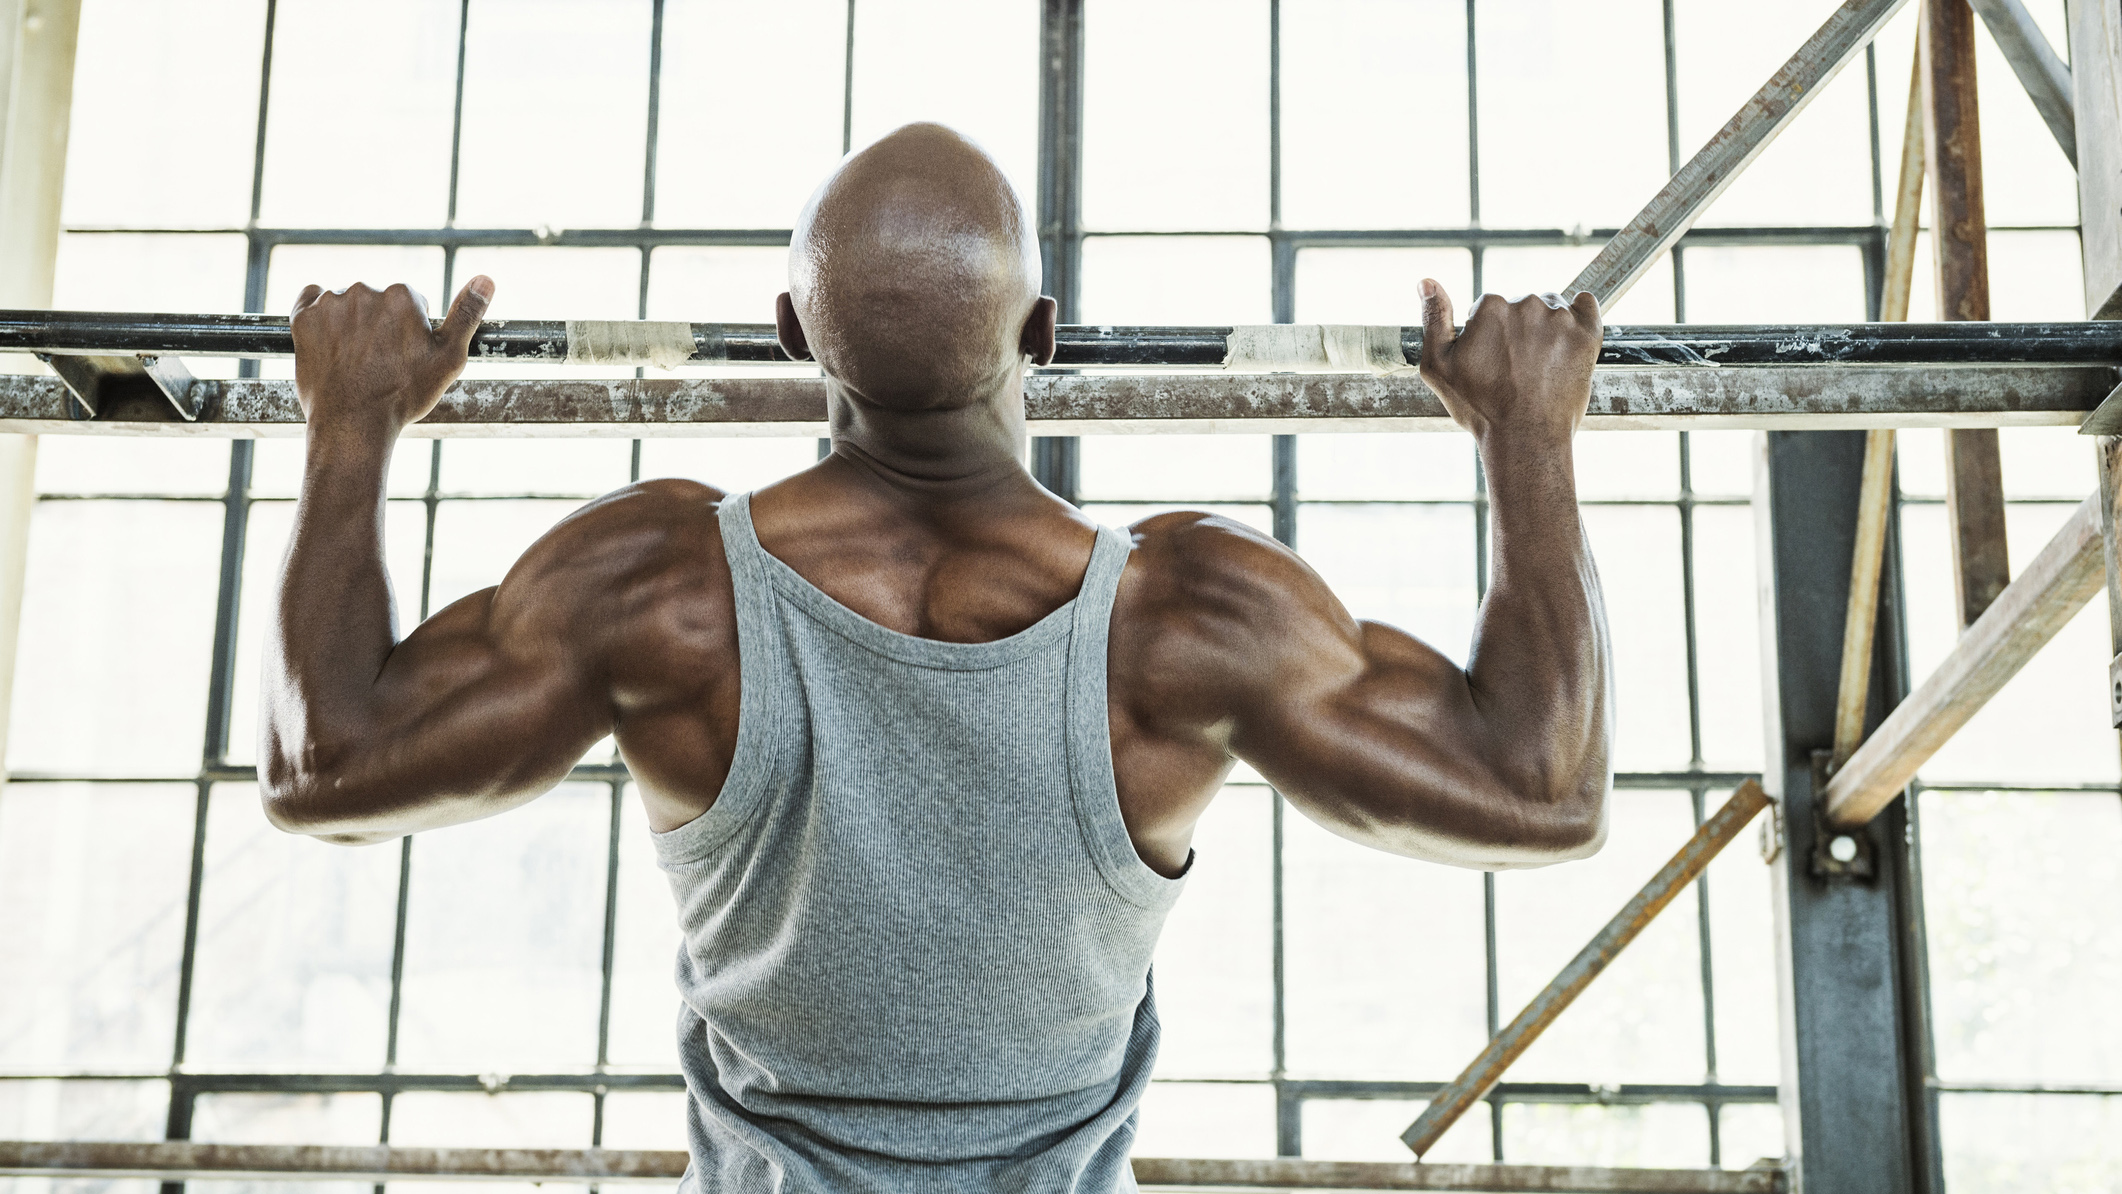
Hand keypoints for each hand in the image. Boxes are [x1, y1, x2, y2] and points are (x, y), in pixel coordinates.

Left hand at [290, 276, 492, 440]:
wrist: (353, 424)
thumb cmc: (404, 394)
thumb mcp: (449, 358)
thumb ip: (467, 314)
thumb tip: (486, 279)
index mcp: (402, 295)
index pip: (411, 302)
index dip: (412, 330)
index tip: (406, 355)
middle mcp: (364, 290)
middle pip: (378, 300)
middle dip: (381, 324)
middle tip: (381, 361)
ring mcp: (330, 303)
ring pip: (347, 302)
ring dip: (352, 321)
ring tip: (356, 358)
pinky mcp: (303, 317)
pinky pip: (310, 299)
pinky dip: (319, 314)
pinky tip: (330, 339)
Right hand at [1417, 280, 1599, 442]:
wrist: (1524, 439)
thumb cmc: (1481, 407)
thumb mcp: (1438, 366)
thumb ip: (1434, 319)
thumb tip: (1426, 282)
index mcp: (1491, 307)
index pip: (1489, 307)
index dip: (1487, 334)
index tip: (1491, 360)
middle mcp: (1527, 305)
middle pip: (1521, 305)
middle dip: (1518, 329)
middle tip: (1515, 367)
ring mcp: (1560, 319)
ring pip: (1551, 307)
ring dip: (1546, 327)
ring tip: (1539, 364)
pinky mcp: (1587, 334)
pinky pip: (1588, 305)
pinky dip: (1580, 314)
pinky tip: (1568, 339)